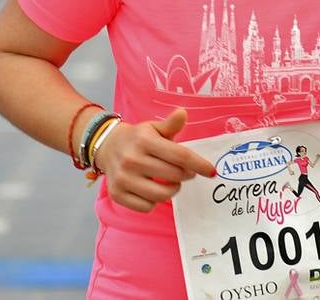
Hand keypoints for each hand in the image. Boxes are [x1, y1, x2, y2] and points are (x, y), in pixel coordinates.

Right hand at [94, 108, 216, 212]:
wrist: (107, 147)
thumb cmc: (138, 138)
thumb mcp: (153, 128)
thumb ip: (171, 125)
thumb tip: (183, 113)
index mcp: (145, 141)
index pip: (180, 156)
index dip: (199, 164)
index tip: (212, 171)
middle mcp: (132, 159)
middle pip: (174, 176)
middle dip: (186, 175)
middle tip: (186, 172)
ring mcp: (123, 178)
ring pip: (162, 195)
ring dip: (173, 190)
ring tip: (171, 181)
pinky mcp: (117, 194)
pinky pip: (146, 207)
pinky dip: (154, 202)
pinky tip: (153, 190)